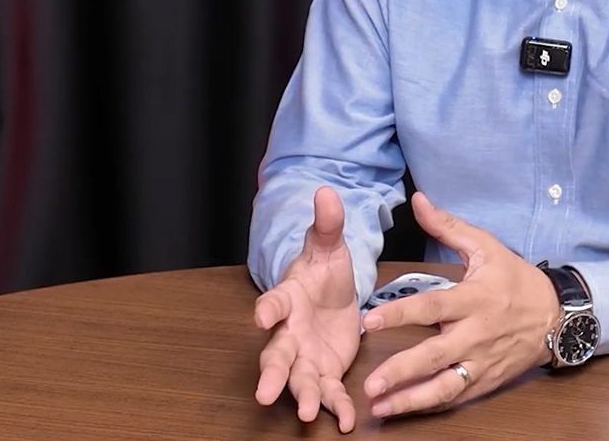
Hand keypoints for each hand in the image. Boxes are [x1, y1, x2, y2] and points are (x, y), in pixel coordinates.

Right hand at [253, 186, 363, 432]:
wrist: (334, 294)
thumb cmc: (323, 270)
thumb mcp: (329, 245)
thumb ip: (327, 224)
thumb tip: (326, 192)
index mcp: (288, 298)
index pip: (273, 303)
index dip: (266, 309)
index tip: (260, 317)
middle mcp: (289, 332)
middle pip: (275, 354)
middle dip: (270, 373)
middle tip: (264, 392)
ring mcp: (305, 355)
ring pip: (298, 379)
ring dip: (302, 397)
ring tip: (306, 414)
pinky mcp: (326, 371)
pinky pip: (329, 392)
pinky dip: (337, 408)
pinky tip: (348, 423)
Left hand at [359, 192, 560, 418]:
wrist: (558, 316)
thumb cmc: (516, 279)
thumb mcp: (487, 247)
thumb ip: (448, 227)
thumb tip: (417, 200)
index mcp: (473, 299)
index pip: (431, 308)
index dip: (400, 315)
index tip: (369, 322)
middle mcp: (476, 334)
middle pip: (434, 356)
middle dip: (401, 371)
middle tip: (369, 384)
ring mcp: (482, 362)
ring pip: (445, 386)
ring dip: (411, 399)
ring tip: (380, 408)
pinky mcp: (487, 381)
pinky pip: (457, 397)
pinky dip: (431, 405)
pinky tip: (404, 410)